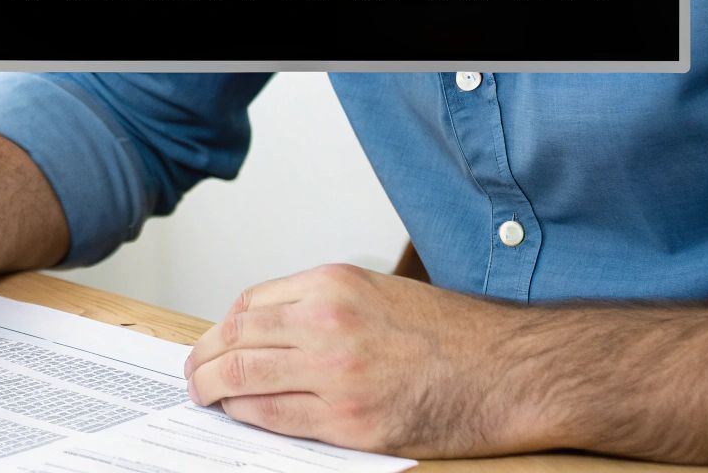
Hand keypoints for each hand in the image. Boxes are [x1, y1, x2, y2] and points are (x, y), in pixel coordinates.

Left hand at [184, 263, 529, 456]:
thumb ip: (323, 306)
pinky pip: (274, 417)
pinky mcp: (350, 422)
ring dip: (212, 388)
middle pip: (236, 338)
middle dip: (204, 358)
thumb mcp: (380, 294)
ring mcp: (336, 374)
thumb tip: (268, 330)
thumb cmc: (455, 335)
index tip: (214, 342)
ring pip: (243, 377)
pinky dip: (246, 416)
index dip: (222, 328)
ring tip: (204, 395)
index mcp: (333, 285)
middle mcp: (327, 322)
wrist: (513, 370)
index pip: (249, 304)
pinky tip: (239, 416)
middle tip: (193, 373)